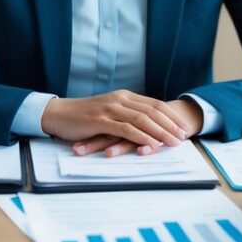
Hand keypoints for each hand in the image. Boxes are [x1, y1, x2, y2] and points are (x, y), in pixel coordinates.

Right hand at [68, 98, 204, 157]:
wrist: (58, 114)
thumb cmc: (83, 116)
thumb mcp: (108, 111)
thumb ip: (126, 115)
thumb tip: (147, 126)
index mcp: (124, 96)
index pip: (154, 104)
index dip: (171, 116)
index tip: (184, 127)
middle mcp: (120, 99)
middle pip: (152, 111)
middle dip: (171, 125)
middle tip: (184, 137)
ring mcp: (110, 109)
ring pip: (142, 119)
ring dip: (160, 132)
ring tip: (173, 143)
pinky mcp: (100, 120)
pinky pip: (125, 129)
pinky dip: (141, 137)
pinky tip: (151, 145)